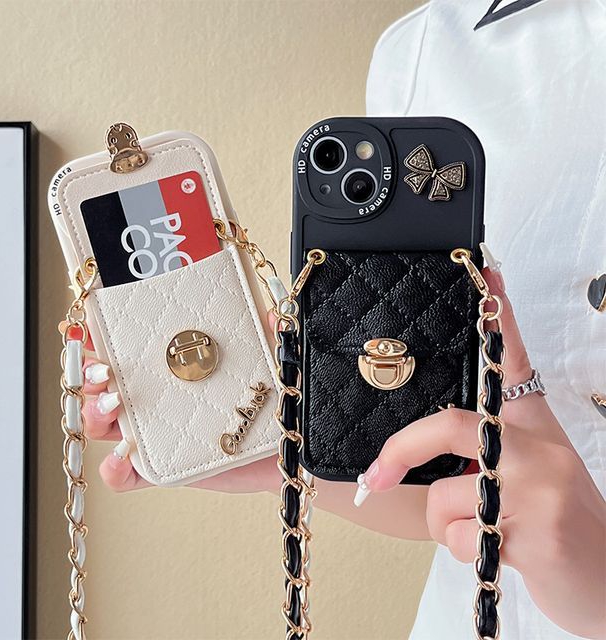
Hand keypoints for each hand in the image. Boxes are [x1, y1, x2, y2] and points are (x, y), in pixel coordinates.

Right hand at [80, 319, 280, 493]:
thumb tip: (272, 317)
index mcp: (175, 367)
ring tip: (112, 404)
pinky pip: (128, 475)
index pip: (129, 349)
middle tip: (103, 369)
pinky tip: (122, 456)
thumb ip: (270, 338)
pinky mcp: (167, 470)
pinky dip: (114, 468)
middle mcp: (159, 397)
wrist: (289, 450)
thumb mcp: (269, 363)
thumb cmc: (271, 402)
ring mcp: (159, 435)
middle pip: (104, 384)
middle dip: (89, 373)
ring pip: (105, 424)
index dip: (104, 337)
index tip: (95, 326)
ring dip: (94, 413)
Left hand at [353, 267, 605, 638]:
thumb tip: (416, 447)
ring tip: (480, 532)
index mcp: (529, 425)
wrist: (603, 580)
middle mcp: (536, 446)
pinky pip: (459, 533)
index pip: (514, 359)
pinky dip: (461, 549)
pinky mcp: (538, 531)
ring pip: (444, 494)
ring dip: (444, 523)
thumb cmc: (550, 523)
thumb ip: (477, 451)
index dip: (500, 315)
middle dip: (401, 452)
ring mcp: (540, 486)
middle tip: (373, 478)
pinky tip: (496, 552)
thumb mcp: (522, 473)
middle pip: (449, 426)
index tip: (487, 270)